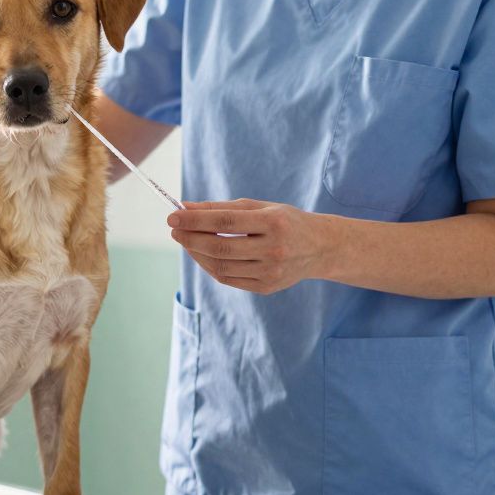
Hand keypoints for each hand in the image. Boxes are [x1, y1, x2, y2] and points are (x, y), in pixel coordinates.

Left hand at [167, 199, 334, 294]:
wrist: (321, 248)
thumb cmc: (285, 221)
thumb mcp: (259, 207)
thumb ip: (222, 208)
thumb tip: (185, 208)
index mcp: (274, 223)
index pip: (225, 222)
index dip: (195, 220)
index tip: (173, 216)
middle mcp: (274, 249)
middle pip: (220, 247)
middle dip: (190, 238)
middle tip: (174, 230)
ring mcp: (271, 272)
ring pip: (221, 266)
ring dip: (196, 253)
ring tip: (186, 240)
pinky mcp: (267, 287)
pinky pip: (228, 278)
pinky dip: (209, 266)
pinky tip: (202, 254)